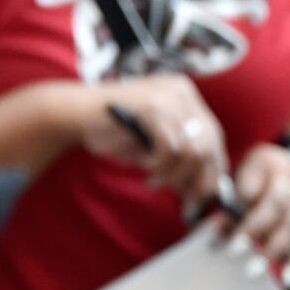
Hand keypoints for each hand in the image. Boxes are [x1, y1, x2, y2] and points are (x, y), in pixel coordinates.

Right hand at [81, 71, 231, 201]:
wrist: (74, 114)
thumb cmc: (112, 132)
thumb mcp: (152, 145)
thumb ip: (178, 160)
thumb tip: (203, 189)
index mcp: (186, 96)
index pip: (214, 135)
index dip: (213, 168)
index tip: (204, 195)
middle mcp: (182, 91)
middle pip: (209, 143)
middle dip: (197, 177)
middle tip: (184, 198)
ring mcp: (168, 96)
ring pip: (192, 148)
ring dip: (175, 175)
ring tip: (155, 182)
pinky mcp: (152, 106)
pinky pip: (170, 148)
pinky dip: (160, 166)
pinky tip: (147, 170)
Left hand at [228, 142, 289, 269]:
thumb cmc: (264, 172)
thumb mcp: (251, 167)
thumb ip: (239, 191)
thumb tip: (227, 220)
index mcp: (283, 174)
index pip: (271, 203)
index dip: (253, 226)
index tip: (234, 246)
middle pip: (287, 223)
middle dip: (268, 247)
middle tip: (247, 268)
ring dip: (287, 260)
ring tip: (273, 279)